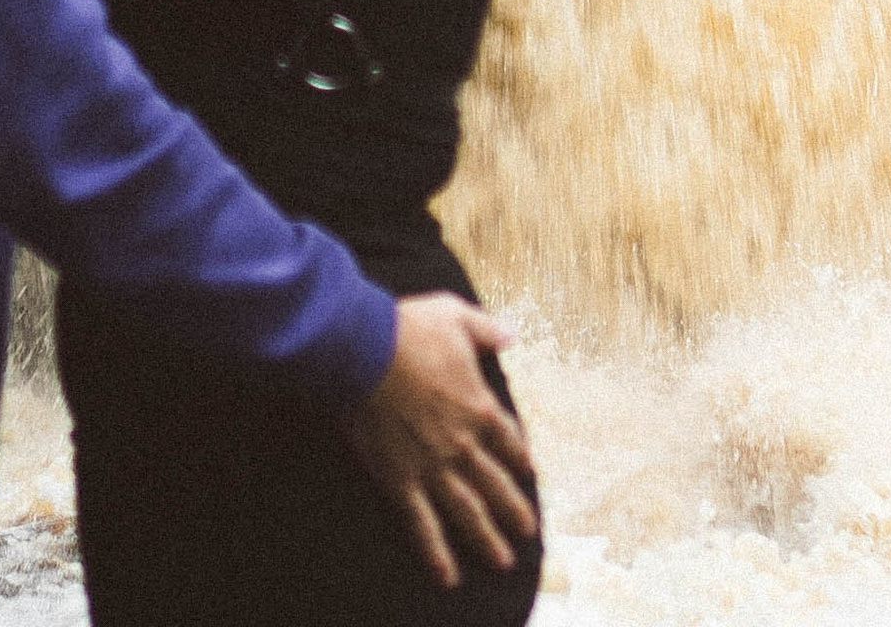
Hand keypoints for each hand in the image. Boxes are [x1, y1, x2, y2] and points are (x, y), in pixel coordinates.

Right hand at [339, 295, 536, 591]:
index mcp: (477, 406)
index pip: (509, 440)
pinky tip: (446, 575)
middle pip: (496, 485)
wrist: (362, 349)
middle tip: (528, 532)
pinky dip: (435, 552)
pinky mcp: (401, 481)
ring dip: (487, 538)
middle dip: (514, 510)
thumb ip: (486, 329)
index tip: (528, 473)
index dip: (520, 458)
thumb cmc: (406, 328)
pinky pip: (422, 524)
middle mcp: (462, 444)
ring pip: (468, 512)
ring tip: (502, 561)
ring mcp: (433, 466)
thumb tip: (512, 335)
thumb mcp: (454, 315)